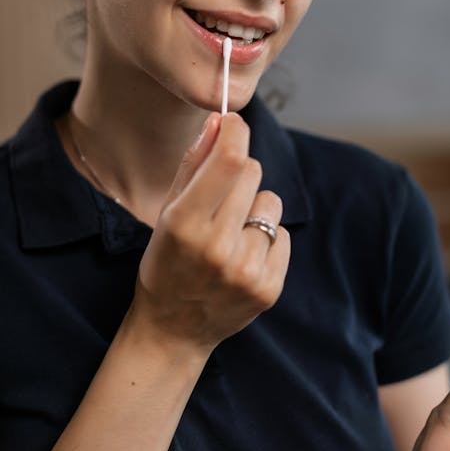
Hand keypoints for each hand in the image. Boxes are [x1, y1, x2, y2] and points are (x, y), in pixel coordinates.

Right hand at [130, 112, 289, 353]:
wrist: (173, 330)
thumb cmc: (166, 262)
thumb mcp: (167, 212)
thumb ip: (194, 164)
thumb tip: (219, 121)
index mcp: (184, 224)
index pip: (230, 160)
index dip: (236, 132)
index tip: (234, 124)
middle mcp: (217, 248)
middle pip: (252, 172)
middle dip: (240, 171)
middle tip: (222, 196)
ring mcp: (246, 271)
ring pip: (271, 203)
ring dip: (254, 208)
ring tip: (231, 234)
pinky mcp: (269, 288)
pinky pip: (283, 235)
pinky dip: (266, 239)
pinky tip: (243, 256)